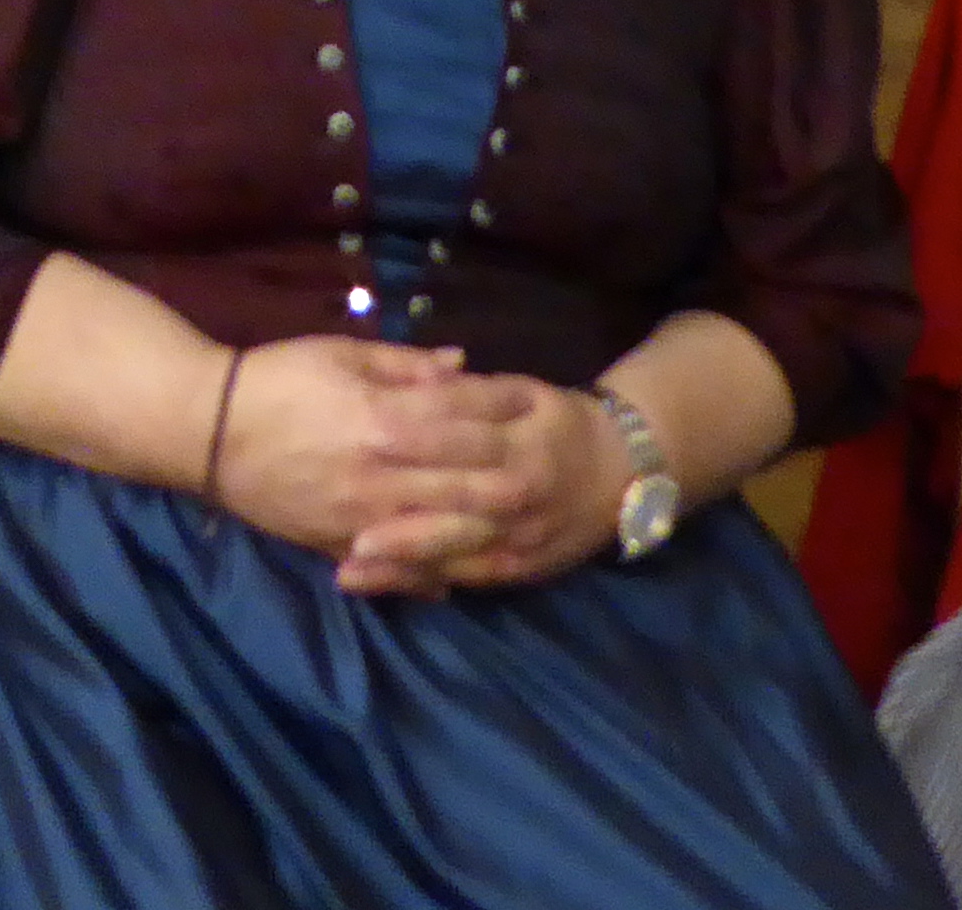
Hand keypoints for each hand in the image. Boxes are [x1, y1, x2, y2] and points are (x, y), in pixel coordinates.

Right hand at [211, 337, 537, 568]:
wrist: (206, 429)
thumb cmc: (275, 378)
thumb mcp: (338, 354)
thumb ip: (405, 364)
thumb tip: (463, 364)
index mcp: (386, 420)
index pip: (469, 417)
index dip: (508, 408)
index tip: (538, 400)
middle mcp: (386, 476)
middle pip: (476, 482)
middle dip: (519, 474)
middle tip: (551, 467)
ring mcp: (368, 519)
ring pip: (452, 534)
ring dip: (496, 530)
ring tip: (528, 522)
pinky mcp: (345, 546)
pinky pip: (406, 569)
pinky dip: (444, 570)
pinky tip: (472, 569)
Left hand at [336, 376, 627, 594]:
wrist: (621, 473)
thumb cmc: (559, 422)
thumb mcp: (523, 393)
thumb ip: (471, 391)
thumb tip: (423, 379)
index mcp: (516, 444)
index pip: (457, 440)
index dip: (410, 442)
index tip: (361, 443)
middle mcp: (515, 495)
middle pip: (450, 505)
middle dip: (397, 516)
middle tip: (340, 519)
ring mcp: (516, 539)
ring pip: (453, 552)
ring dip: (400, 560)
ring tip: (348, 566)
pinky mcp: (516, 569)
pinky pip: (464, 578)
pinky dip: (419, 582)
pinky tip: (376, 583)